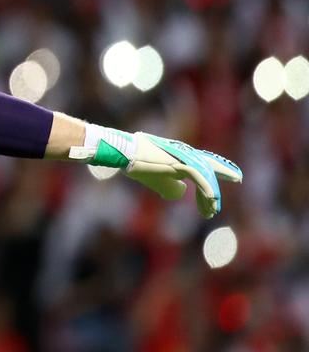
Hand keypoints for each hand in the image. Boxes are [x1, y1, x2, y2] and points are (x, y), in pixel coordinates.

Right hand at [123, 132, 242, 218]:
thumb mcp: (158, 180)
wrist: (126, 155)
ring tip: (213, 210)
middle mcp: (185, 155)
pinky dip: (207, 190)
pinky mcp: (180, 164)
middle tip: (238, 178)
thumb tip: (182, 191)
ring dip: (211, 194)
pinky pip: (200, 178)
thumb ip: (171, 186)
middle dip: (225, 171)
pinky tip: (212, 201)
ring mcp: (183, 158)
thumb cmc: (139, 166)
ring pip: (206, 175)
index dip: (217, 170)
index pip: (202, 163)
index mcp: (180, 157)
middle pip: (209, 164)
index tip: (229, 178)